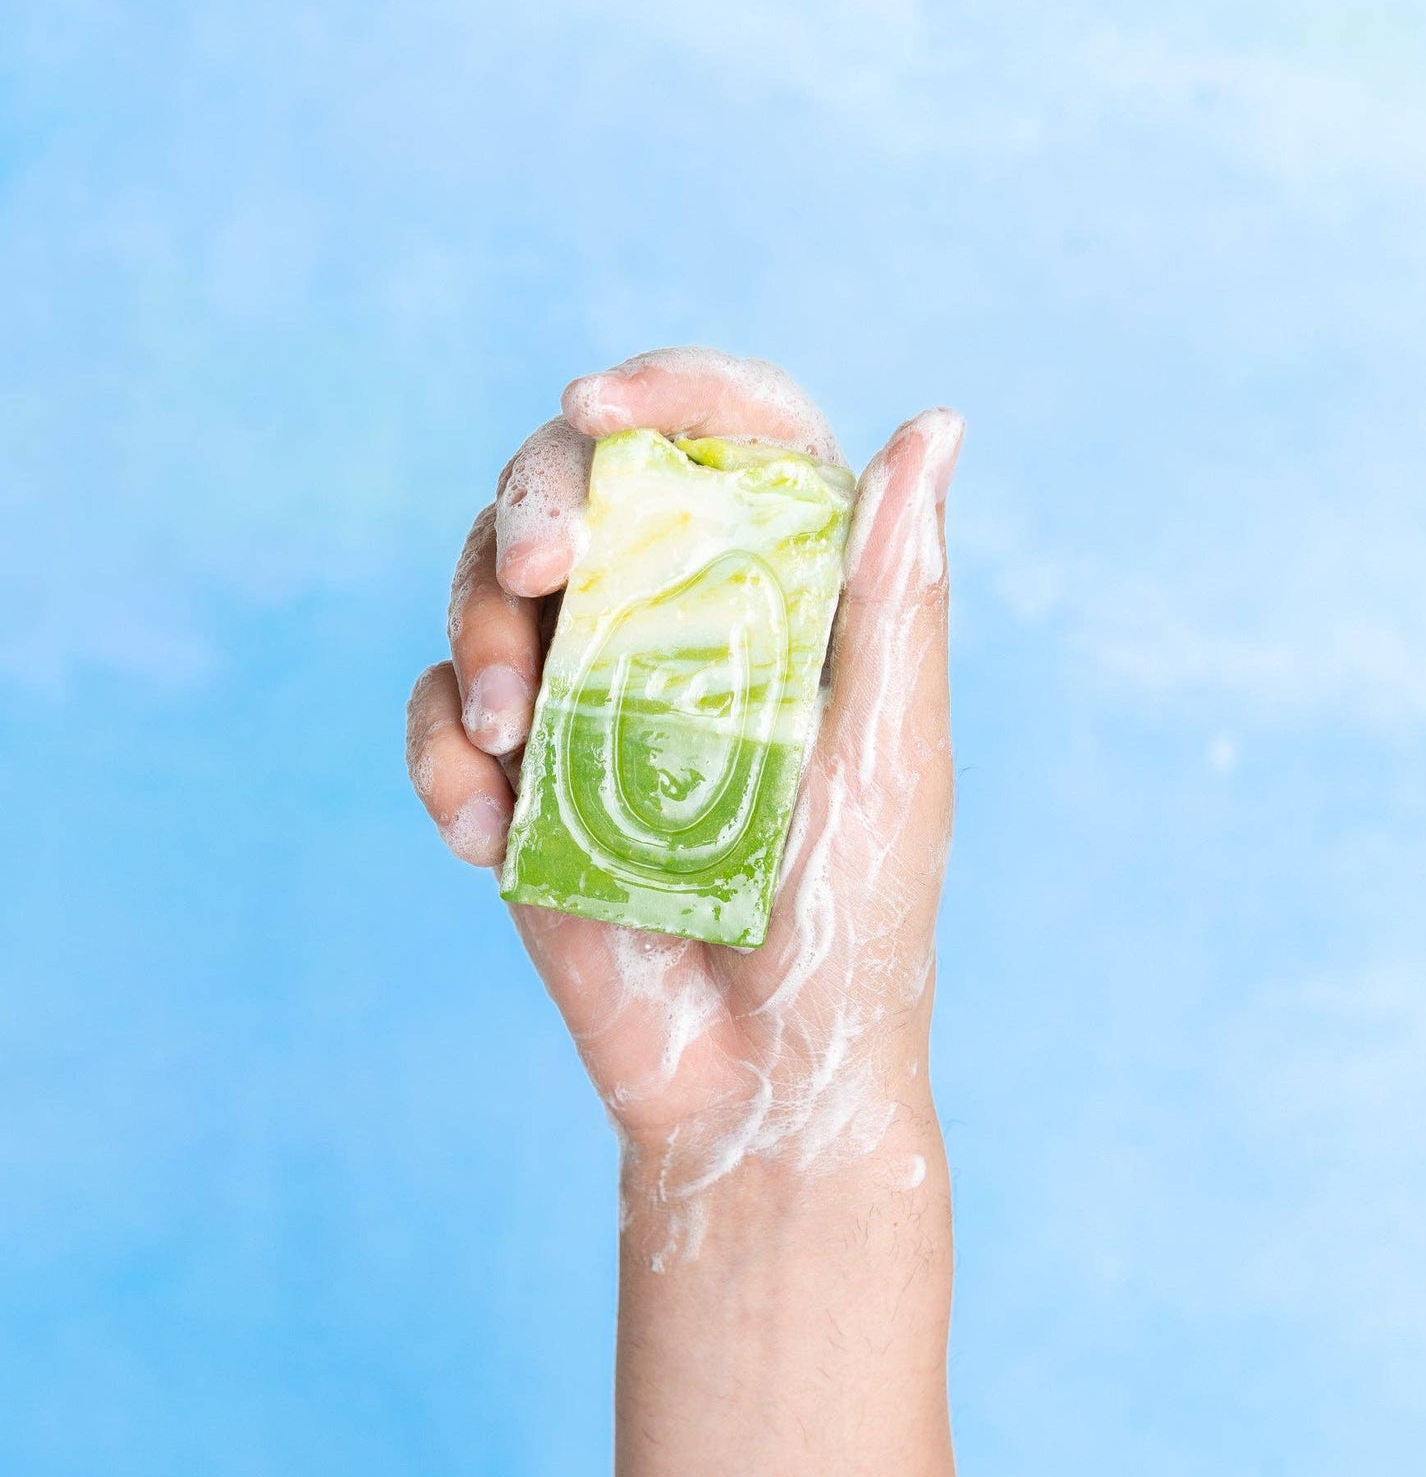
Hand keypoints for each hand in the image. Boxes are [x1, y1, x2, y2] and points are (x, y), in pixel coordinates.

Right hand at [406, 348, 962, 1263]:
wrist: (756, 1086)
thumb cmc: (851, 926)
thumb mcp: (888, 760)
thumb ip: (897, 597)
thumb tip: (935, 424)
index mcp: (784, 596)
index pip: (729, 436)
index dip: (667, 389)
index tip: (600, 405)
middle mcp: (678, 624)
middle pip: (576, 487)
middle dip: (532, 504)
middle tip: (535, 575)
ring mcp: (587, 697)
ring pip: (486, 586)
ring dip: (474, 635)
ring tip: (508, 737)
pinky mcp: (518, 778)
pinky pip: (440, 716)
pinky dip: (443, 758)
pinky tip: (489, 838)